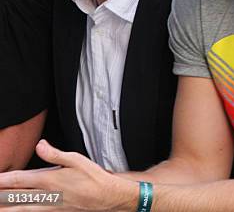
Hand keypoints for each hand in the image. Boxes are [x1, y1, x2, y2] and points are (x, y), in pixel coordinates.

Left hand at [0, 140, 137, 211]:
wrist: (106, 196)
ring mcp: (49, 207)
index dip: (1, 180)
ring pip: (20, 209)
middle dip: (0, 197)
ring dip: (7, 208)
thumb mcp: (76, 159)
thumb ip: (55, 154)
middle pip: (14, 198)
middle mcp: (46, 195)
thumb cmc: (93, 177)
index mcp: (49, 180)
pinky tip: (18, 210)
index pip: (18, 180)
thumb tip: (40, 145)